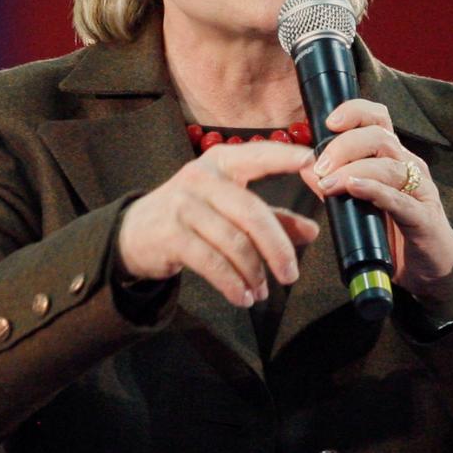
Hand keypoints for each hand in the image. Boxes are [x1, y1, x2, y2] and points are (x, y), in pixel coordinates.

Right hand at [117, 141, 319, 308]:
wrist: (134, 231)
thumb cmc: (190, 215)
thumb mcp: (228, 207)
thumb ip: (271, 216)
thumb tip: (312, 231)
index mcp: (221, 162)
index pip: (260, 155)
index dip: (289, 159)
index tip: (317, 169)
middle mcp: (201, 178)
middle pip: (252, 212)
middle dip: (278, 248)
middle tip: (291, 275)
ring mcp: (183, 205)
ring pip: (234, 242)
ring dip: (254, 273)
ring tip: (261, 291)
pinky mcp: (171, 234)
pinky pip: (213, 263)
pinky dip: (233, 285)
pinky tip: (242, 297)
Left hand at [308, 99, 452, 302]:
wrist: (426, 269)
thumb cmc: (392, 230)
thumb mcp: (357, 202)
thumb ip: (333, 182)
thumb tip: (305, 166)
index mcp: (392, 157)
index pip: (378, 119)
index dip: (354, 112)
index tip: (329, 121)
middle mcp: (408, 166)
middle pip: (380, 137)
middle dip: (345, 146)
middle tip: (320, 166)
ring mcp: (420, 191)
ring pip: (388, 165)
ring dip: (353, 170)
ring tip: (328, 183)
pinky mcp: (424, 218)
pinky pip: (399, 199)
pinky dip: (374, 190)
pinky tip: (354, 188)